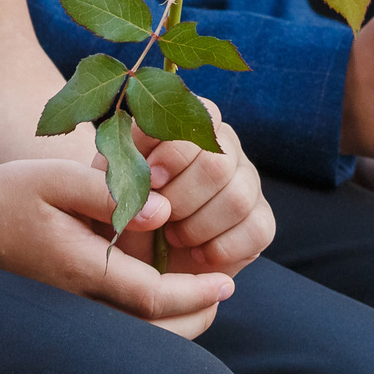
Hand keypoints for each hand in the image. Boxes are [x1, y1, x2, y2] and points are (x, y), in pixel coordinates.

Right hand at [0, 158, 236, 337]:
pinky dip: (151, 309)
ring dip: (174, 316)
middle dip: (192, 315)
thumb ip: (109, 193)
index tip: (227, 282)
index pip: (151, 296)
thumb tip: (163, 212)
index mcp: (83, 267)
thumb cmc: (12, 191)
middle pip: (151, 329)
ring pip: (138, 329)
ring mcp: (77, 302)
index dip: (194, 292)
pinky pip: (123, 318)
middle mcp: (83, 295)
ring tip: (202, 288)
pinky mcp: (73, 298)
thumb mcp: (56, 178)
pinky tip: (165, 279)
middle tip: (222, 288)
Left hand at [119, 101, 273, 278]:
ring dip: (198, 226)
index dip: (175, 152)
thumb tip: (156, 193)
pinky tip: (198, 253)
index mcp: (189, 126)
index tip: (151, 180)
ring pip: (238, 198)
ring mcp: (247, 183)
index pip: (200, 120)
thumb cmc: (124, 208)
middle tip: (159, 217)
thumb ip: (122, 173)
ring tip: (173, 236)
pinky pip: (258, 230)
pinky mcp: (260, 221)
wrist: (141, 253)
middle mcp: (225, 148)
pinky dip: (222, 248)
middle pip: (218, 164)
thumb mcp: (113, 186)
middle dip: (182, 198)